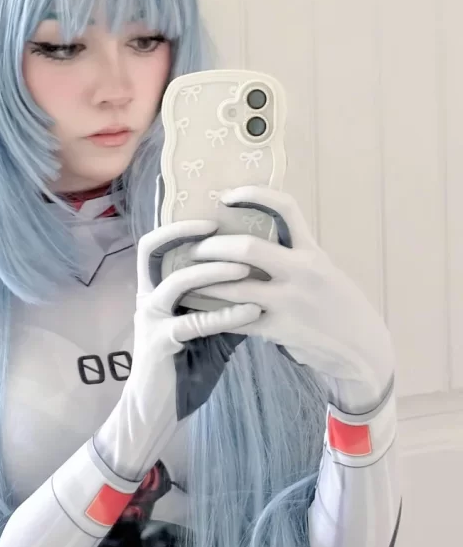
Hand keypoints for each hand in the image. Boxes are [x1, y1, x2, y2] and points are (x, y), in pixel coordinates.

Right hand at [93, 219, 261, 479]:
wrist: (158, 412)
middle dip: (184, 233)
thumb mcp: (208, 329)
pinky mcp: (159, 344)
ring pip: (177, 282)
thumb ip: (225, 303)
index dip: (180, 225)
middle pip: (151, 249)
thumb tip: (262, 279)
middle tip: (219, 227)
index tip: (214, 215)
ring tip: (246, 268)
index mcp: (156, 290)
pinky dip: (226, 315)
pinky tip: (252, 312)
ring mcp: (151, 320)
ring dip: (213, 271)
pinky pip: (194, 323)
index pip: (158, 244)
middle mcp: (147, 298)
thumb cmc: (185, 369)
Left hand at [186, 185, 394, 413]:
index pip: (286, 209)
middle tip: (195, 248)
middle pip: (247, 248)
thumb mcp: (325, 272)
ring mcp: (288, 303)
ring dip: (204, 281)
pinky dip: (212, 313)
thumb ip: (295, 255)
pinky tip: (196, 310)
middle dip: (213, 246)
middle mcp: (302, 272)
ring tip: (185, 278)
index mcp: (312, 253)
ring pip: (232, 287)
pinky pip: (234, 318)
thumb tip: (258, 239)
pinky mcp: (277, 330)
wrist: (362, 351)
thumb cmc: (340, 307)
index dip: (254, 195)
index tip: (227, 195)